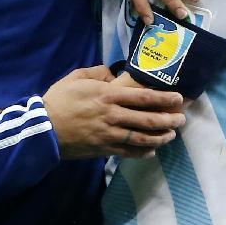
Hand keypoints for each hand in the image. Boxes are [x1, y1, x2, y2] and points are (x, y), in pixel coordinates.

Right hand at [43, 65, 184, 158]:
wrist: (44, 128)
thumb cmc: (59, 100)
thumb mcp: (76, 77)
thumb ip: (97, 73)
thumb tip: (111, 75)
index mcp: (107, 95)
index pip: (143, 97)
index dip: (164, 98)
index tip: (178, 98)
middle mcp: (113, 115)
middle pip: (148, 119)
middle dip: (169, 119)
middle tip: (181, 119)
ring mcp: (109, 134)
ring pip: (142, 137)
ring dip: (160, 137)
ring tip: (171, 135)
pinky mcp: (104, 149)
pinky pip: (128, 151)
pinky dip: (142, 152)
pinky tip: (151, 150)